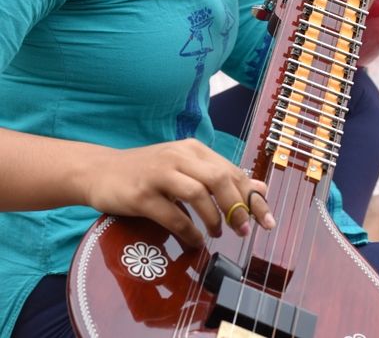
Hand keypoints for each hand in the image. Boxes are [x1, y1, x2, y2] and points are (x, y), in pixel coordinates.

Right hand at [83, 138, 274, 248]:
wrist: (100, 171)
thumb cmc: (148, 172)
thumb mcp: (186, 169)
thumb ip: (220, 177)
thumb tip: (259, 188)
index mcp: (193, 149)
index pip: (232, 171)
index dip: (253, 197)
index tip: (266, 219)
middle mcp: (178, 157)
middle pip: (219, 178)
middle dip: (238, 207)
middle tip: (243, 230)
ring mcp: (159, 174)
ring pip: (198, 193)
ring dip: (214, 218)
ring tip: (217, 234)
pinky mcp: (142, 195)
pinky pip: (173, 215)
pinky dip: (189, 231)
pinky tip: (194, 241)